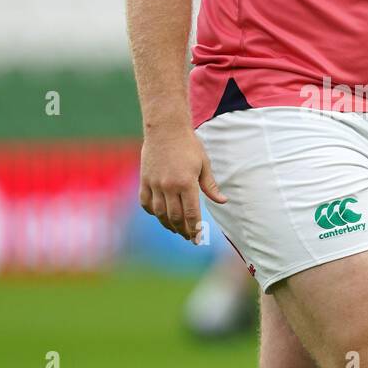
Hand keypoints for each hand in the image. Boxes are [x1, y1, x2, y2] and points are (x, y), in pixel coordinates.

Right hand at [138, 123, 226, 241]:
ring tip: (176, 230)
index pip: (191, 214)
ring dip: (168, 224)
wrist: (165, 128)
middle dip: (183, 230)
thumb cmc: (188, 145)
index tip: (198, 238)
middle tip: (189, 237)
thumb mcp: (204, 164)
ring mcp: (154, 184)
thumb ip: (210, 186)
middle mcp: (169, 186)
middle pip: (175, 217)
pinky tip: (159, 215)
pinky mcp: (144, 180)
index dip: (195, 229)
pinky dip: (152, 212)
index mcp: (186, 183)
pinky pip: (146, 202)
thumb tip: (222, 201)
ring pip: (160, 213)